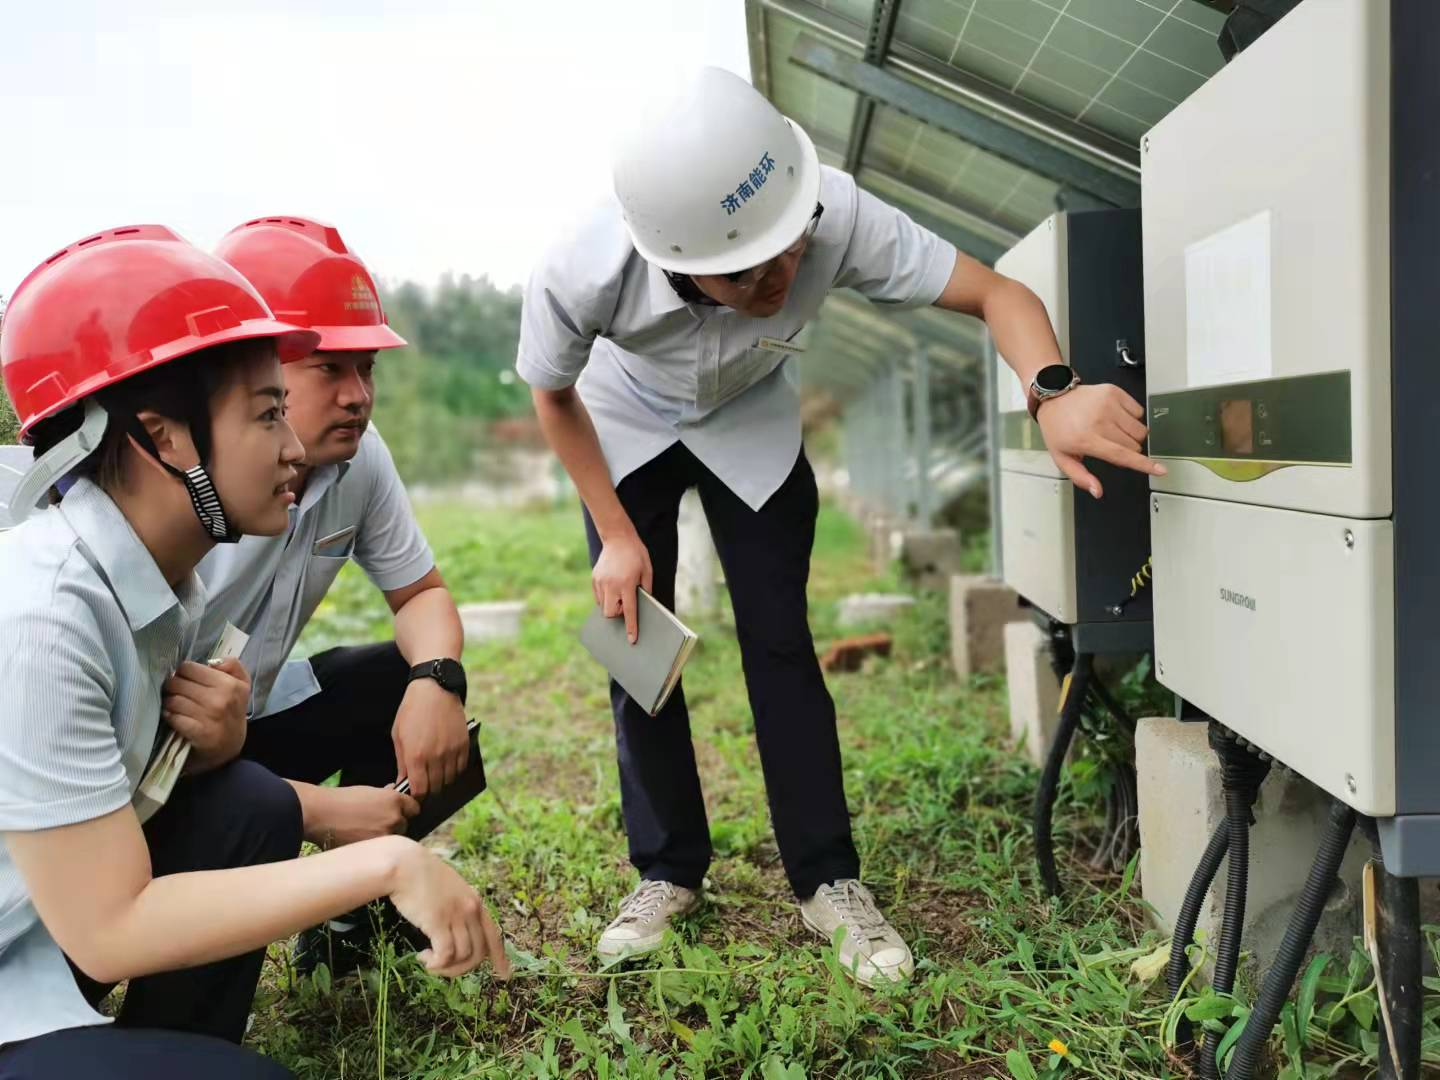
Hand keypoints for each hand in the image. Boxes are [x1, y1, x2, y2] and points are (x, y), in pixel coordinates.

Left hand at [163, 657, 250, 772]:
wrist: (230, 747)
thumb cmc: (231, 712)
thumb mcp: (241, 686)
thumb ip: (233, 666)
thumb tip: (212, 661)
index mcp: (230, 684)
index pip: (189, 668)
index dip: (183, 673)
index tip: (185, 680)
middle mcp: (221, 698)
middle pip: (177, 682)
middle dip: (173, 687)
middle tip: (177, 693)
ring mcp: (210, 716)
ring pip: (173, 699)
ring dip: (170, 703)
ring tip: (175, 706)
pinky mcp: (199, 733)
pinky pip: (173, 717)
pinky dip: (170, 716)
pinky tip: (174, 717)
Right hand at [309, 784, 419, 847]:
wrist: (320, 815)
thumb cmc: (341, 800)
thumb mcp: (369, 791)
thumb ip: (386, 795)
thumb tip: (394, 793)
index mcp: (395, 800)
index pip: (415, 809)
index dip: (406, 810)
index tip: (399, 813)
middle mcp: (395, 818)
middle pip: (405, 826)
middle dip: (395, 825)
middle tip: (377, 825)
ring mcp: (385, 836)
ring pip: (394, 840)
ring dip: (385, 838)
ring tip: (367, 834)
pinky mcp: (375, 851)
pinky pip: (382, 851)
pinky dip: (375, 849)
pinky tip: (362, 842)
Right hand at [388, 842, 509, 978]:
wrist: (405, 864)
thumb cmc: (421, 878)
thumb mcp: (449, 890)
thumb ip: (458, 908)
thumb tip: (456, 935)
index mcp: (476, 902)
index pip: (494, 935)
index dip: (500, 957)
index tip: (504, 974)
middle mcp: (471, 909)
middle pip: (478, 953)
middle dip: (461, 968)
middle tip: (441, 967)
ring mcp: (457, 915)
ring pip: (463, 957)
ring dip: (445, 967)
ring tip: (428, 960)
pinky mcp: (439, 922)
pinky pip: (445, 955)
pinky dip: (436, 964)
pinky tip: (423, 958)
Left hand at [392, 678, 469, 798]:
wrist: (435, 688)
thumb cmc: (412, 710)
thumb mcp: (399, 736)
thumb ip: (402, 762)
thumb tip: (403, 783)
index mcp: (416, 756)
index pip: (419, 791)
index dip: (416, 797)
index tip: (414, 796)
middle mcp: (435, 756)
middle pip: (435, 788)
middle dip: (428, 791)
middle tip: (424, 786)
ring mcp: (452, 751)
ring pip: (449, 780)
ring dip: (441, 781)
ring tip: (434, 774)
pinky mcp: (463, 744)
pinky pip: (461, 768)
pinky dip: (454, 771)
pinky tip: (446, 765)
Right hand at [592, 530, 652, 644]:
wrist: (618, 537)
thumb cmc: (636, 554)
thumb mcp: (647, 570)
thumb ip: (645, 589)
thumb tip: (643, 606)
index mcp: (626, 584)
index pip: (628, 611)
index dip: (631, 627)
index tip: (631, 639)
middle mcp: (611, 585)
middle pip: (610, 613)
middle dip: (617, 614)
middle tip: (624, 604)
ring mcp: (600, 582)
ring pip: (603, 606)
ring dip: (611, 605)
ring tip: (619, 592)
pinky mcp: (594, 578)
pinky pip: (598, 597)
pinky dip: (605, 598)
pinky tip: (612, 587)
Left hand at [1036, 383, 1166, 497]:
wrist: (1053, 399)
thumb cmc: (1058, 429)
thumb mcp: (1062, 458)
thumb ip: (1080, 477)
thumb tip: (1097, 491)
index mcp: (1087, 439)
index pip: (1122, 455)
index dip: (1144, 465)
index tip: (1161, 470)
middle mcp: (1100, 420)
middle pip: (1135, 444)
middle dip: (1128, 449)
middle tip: (1110, 444)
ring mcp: (1108, 404)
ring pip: (1140, 429)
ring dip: (1132, 434)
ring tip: (1113, 430)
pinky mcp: (1114, 392)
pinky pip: (1139, 411)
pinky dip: (1132, 417)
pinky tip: (1116, 417)